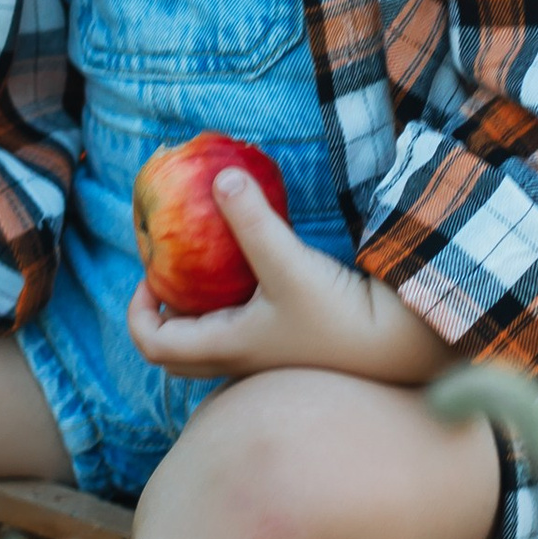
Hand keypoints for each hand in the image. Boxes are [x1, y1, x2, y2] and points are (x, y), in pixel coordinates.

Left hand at [127, 166, 450, 386]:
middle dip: (161, 313)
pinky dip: (230, 307)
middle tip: (168, 272)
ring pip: (210, 344)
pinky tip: (254, 273)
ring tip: (207, 266)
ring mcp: (265, 359)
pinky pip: (242, 332)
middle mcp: (239, 362)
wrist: (400, 347)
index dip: (136, 310)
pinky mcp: (290, 346)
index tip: (147, 274)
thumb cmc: (340, 315)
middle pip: (175, 352)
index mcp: (226, 349)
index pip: (153, 345)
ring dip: (197, 310)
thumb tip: (221, 176)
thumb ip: (254, 222)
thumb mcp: (291, 264)